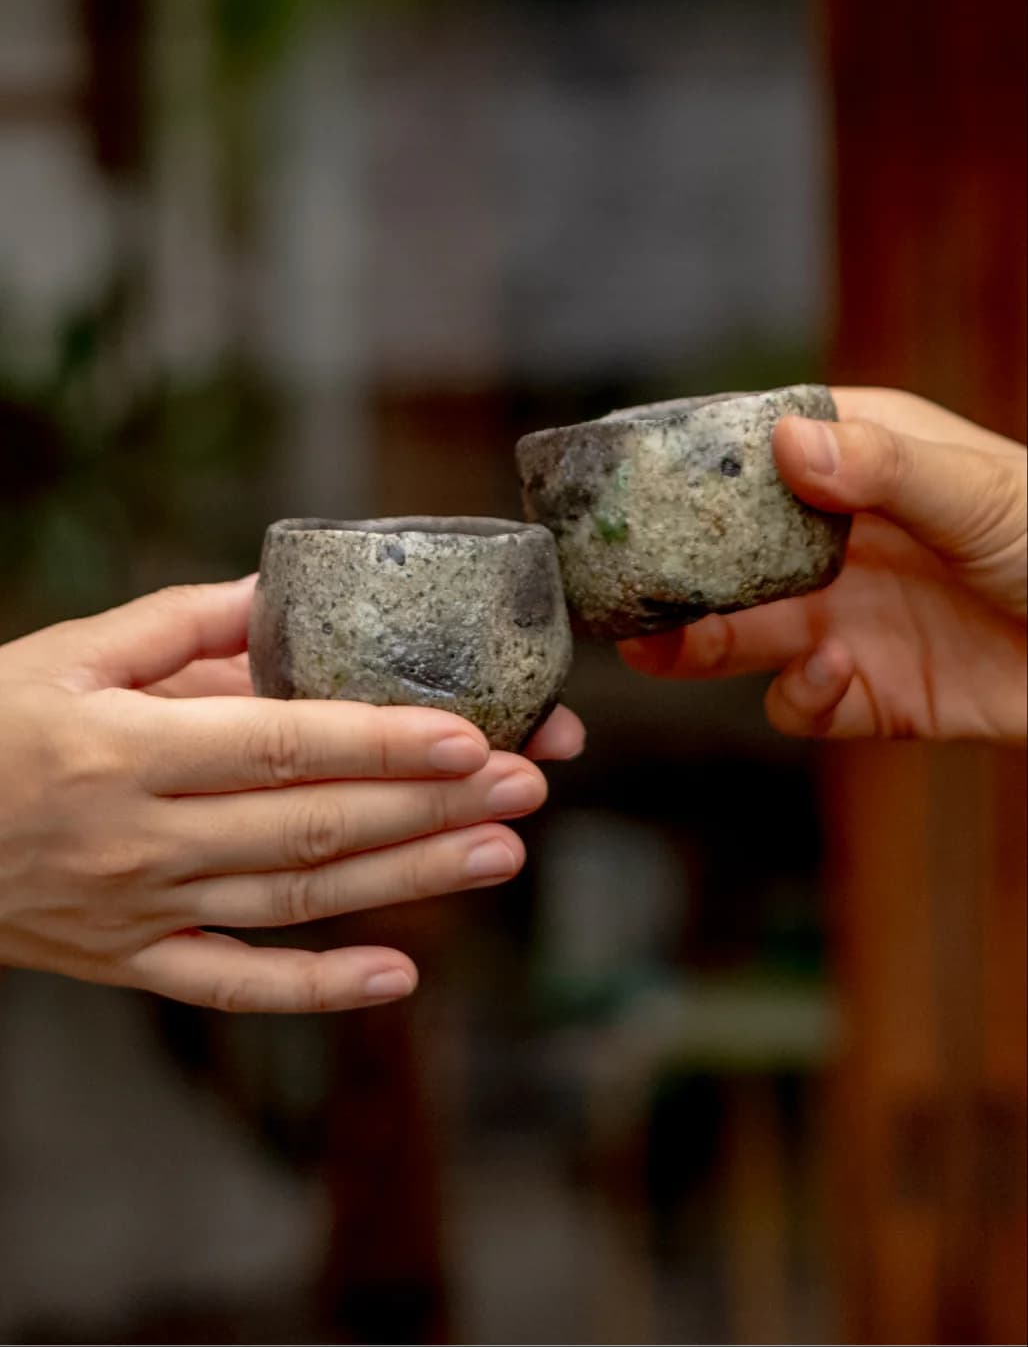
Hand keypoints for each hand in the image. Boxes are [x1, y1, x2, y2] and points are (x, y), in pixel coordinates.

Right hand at [0, 580, 582, 1012]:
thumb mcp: (68, 653)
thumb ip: (179, 622)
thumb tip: (279, 593)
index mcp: (126, 751)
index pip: (281, 745)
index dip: (382, 741)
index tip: (471, 733)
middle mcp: (142, 840)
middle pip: (312, 825)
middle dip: (429, 805)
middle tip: (527, 782)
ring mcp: (141, 912)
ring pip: (297, 899)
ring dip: (408, 879)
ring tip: (503, 852)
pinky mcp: (131, 961)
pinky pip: (234, 984)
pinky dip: (317, 989)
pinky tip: (400, 974)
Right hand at [620, 389, 1025, 741]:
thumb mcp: (982, 493)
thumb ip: (884, 470)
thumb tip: (784, 445)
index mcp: (864, 465)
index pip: (754, 451)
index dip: (685, 463)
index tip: (620, 476)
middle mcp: (843, 542)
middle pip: (729, 551)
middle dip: (671, 568)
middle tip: (612, 585)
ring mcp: (852, 619)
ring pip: (742, 633)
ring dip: (696, 641)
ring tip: (657, 647)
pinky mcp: (872, 692)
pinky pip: (804, 702)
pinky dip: (801, 697)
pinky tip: (830, 677)